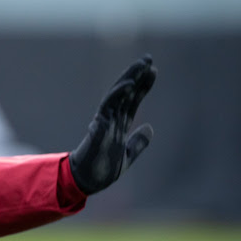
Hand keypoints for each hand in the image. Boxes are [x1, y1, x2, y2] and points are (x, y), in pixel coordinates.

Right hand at [69, 55, 156, 194]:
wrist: (87, 182)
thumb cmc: (102, 171)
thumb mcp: (127, 156)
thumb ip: (138, 142)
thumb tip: (150, 128)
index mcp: (119, 125)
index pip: (133, 100)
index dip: (143, 86)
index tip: (153, 70)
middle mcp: (112, 119)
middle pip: (126, 92)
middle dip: (137, 74)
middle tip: (148, 58)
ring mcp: (105, 120)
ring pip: (118, 94)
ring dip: (129, 78)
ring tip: (141, 64)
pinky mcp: (99, 125)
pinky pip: (108, 106)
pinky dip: (118, 94)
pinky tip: (129, 84)